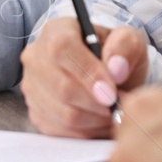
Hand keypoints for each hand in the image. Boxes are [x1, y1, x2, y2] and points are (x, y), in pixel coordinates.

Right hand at [20, 17, 149, 137]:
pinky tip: (100, 121)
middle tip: (119, 106)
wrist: (107, 76)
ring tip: (114, 113)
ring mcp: (32, 85)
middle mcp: (36, 56)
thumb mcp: (129, 41)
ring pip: (61, 112)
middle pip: (61, 86)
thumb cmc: (116, 55)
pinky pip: (58, 130)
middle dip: (96, 102)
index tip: (111, 92)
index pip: (62, 48)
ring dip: (94, 119)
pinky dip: (85, 131)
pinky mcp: (35, 111)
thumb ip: (125, 47)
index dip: (87, 73)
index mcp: (57, 30)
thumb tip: (116, 69)